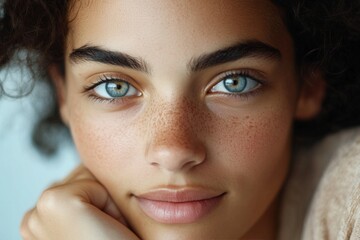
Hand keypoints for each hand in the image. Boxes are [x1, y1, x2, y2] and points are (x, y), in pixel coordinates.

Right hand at [20, 165, 138, 239]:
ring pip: (88, 174)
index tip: (103, 231)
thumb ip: (85, 197)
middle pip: (80, 175)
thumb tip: (88, 166)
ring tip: (107, 230)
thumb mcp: (97, 220)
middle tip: (106, 232)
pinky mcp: (54, 202)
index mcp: (36, 222)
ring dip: (106, 198)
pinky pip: (93, 179)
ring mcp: (37, 211)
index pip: (75, 183)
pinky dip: (109, 201)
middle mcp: (31, 217)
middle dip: (102, 197)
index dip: (101, 201)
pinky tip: (105, 226)